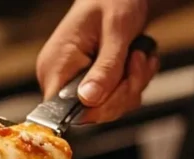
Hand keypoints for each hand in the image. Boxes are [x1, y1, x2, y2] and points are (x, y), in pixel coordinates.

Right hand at [37, 0, 159, 123]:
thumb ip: (105, 68)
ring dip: (134, 84)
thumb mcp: (116, 32)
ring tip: (138, 54)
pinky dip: (134, 82)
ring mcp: (78, 84)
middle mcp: (61, 79)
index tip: (120, 86)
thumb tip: (88, 100)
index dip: (95, 109)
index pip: (62, 111)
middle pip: (94, 113)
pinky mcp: (94, 85)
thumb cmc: (114, 2)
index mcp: (55, 65)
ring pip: (111, 108)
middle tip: (137, 59)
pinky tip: (138, 59)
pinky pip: (118, 100)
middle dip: (124, 91)